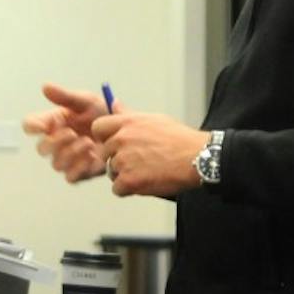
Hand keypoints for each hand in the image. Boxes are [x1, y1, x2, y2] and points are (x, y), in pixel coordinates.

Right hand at [21, 84, 111, 182]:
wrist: (123, 130)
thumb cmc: (100, 113)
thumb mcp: (85, 101)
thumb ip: (65, 96)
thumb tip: (45, 86)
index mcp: (52, 123)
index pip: (30, 125)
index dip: (33, 126)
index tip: (43, 125)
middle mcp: (56, 142)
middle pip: (41, 149)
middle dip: (56, 142)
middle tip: (72, 133)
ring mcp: (67, 159)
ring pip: (57, 164)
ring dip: (71, 153)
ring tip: (88, 142)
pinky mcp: (80, 173)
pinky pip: (71, 177)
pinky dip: (81, 167)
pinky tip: (92, 156)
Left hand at [92, 113, 207, 197]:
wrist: (196, 158)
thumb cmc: (179, 139)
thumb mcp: (153, 119)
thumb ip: (128, 114)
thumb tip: (113, 104)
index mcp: (126, 123)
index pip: (98, 128)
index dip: (104, 138)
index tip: (113, 144)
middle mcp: (121, 140)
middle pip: (105, 153)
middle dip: (118, 158)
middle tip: (138, 161)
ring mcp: (124, 160)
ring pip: (112, 172)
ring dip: (124, 174)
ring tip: (146, 171)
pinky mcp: (129, 180)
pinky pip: (118, 189)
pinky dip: (129, 189)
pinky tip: (145, 182)